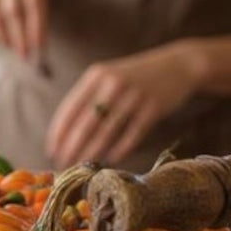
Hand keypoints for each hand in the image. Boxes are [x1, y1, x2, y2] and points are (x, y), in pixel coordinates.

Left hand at [46, 44, 202, 166]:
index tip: (51, 150)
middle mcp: (112, 83)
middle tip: (63, 164)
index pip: (70, 108)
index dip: (59, 132)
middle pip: (86, 123)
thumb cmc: (136, 77)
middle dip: (72, 146)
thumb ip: (89, 98)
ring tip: (82, 166)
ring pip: (107, 131)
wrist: (178, 65)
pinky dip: (120, 149)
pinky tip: (111, 160)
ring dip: (92, 151)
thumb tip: (66, 132)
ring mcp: (134, 95)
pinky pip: (132, 134)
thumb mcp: (109, 78)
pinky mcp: (153, 107)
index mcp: (96, 75)